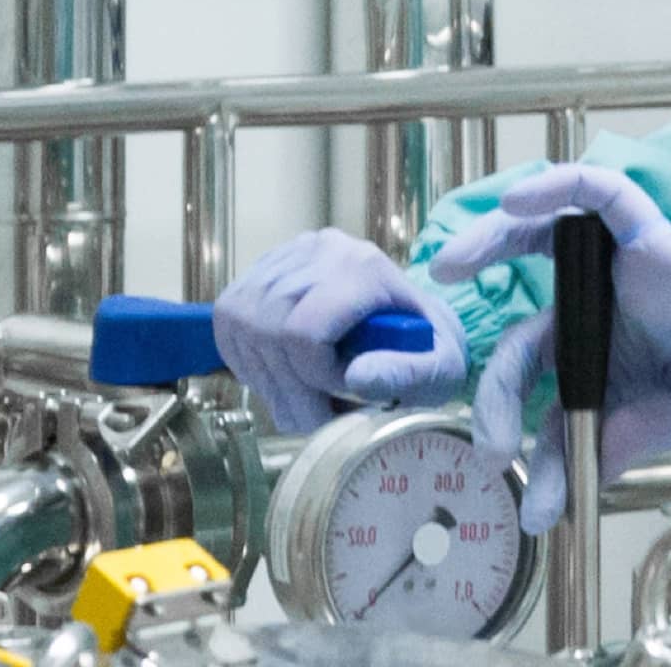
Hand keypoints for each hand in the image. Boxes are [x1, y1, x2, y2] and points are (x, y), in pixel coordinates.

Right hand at [218, 229, 471, 432]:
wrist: (410, 321)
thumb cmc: (428, 348)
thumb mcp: (442, 368)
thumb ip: (409, 374)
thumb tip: (358, 378)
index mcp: (363, 267)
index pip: (303, 331)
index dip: (314, 379)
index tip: (343, 398)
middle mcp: (319, 251)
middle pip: (269, 332)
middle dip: (290, 390)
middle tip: (317, 418)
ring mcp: (284, 257)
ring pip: (243, 329)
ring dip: (268, 381)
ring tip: (304, 400)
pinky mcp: (260, 272)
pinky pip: (228, 325)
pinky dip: (248, 363)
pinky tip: (283, 376)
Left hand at [430, 164, 670, 530]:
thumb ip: (621, 441)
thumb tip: (563, 491)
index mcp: (614, 363)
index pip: (551, 399)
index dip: (534, 447)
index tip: (531, 500)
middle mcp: (607, 315)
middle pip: (528, 335)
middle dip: (499, 387)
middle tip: (491, 440)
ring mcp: (624, 275)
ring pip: (540, 244)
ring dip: (488, 245)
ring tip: (449, 265)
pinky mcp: (651, 238)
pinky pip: (599, 198)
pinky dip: (557, 191)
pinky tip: (517, 202)